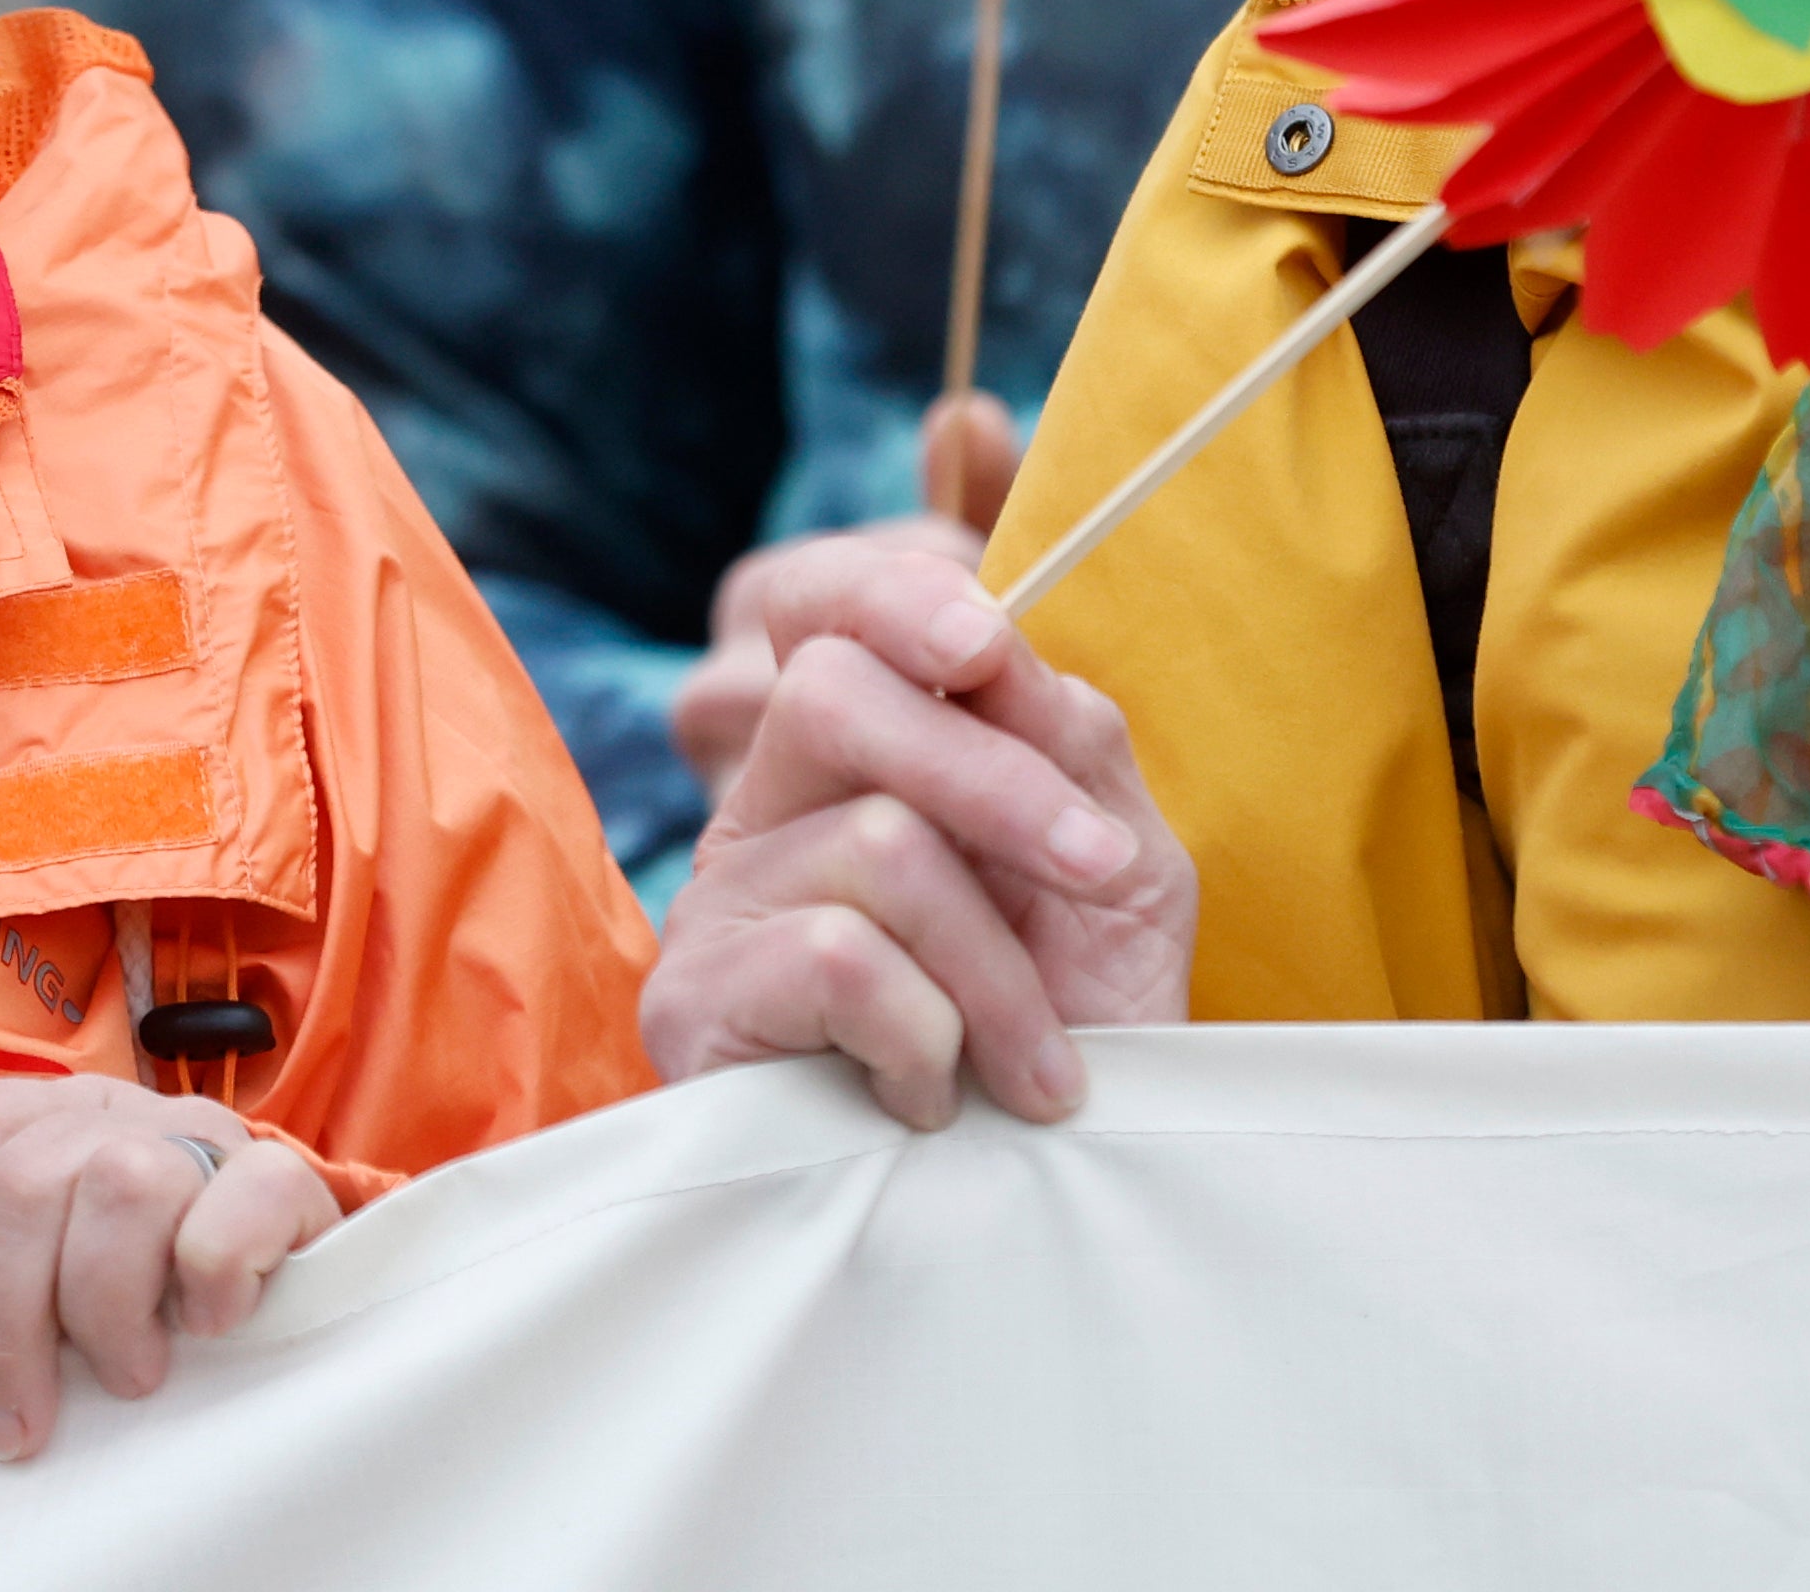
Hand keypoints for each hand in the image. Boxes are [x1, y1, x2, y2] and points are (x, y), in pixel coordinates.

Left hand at [0, 1072, 339, 1461]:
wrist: (283, 1295)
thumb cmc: (134, 1303)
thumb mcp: (41, 1286)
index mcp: (48, 1119)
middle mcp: (120, 1113)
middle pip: (28, 1179)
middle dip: (8, 1318)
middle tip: (18, 1421)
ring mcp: (204, 1137)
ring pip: (122, 1184)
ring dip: (107, 1305)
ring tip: (126, 1374)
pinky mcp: (286, 1179)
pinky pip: (241, 1200)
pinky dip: (212, 1276)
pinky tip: (208, 1324)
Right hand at [638, 535, 1189, 1128]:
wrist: (1035, 1212)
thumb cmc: (1075, 1031)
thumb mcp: (1114, 872)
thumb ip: (1070, 739)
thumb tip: (1005, 652)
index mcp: (858, 749)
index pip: (824, 606)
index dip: (893, 597)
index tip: (990, 652)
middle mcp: (767, 805)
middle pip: (834, 693)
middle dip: (996, 780)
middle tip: (1104, 868)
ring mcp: (719, 903)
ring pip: (873, 842)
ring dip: (997, 969)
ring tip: (1037, 1070)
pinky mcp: (695, 1004)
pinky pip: (838, 957)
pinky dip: (928, 1035)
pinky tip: (935, 1102)